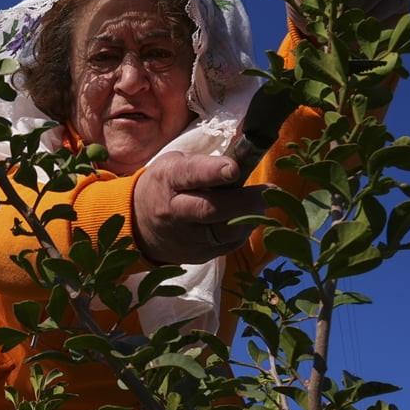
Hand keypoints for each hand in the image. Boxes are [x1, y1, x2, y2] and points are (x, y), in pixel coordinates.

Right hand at [132, 152, 268, 264]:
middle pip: (209, 210)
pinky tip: (249, 219)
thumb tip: (246, 154)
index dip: (213, 172)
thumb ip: (207, 162)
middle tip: (269, 192)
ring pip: (222, 233)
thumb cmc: (167, 186)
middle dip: (243, 201)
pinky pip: (226, 246)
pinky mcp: (196, 255)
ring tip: (263, 205)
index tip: (234, 169)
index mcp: (167, 180)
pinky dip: (242, 232)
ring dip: (248, 218)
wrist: (140, 224)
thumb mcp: (177, 164)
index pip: (190, 175)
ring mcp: (184, 238)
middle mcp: (173, 212)